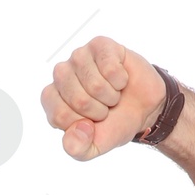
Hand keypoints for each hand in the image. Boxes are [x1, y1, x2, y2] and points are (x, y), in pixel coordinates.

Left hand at [41, 38, 168, 160]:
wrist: (142, 109)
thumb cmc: (112, 125)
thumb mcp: (93, 147)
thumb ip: (77, 148)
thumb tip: (77, 129)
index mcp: (52, 101)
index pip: (59, 114)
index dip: (81, 123)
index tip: (91, 122)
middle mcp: (61, 76)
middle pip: (77, 98)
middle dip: (98, 110)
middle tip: (104, 108)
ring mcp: (79, 57)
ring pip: (94, 83)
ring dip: (110, 95)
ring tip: (112, 94)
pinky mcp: (100, 45)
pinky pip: (110, 67)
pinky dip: (120, 80)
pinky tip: (120, 80)